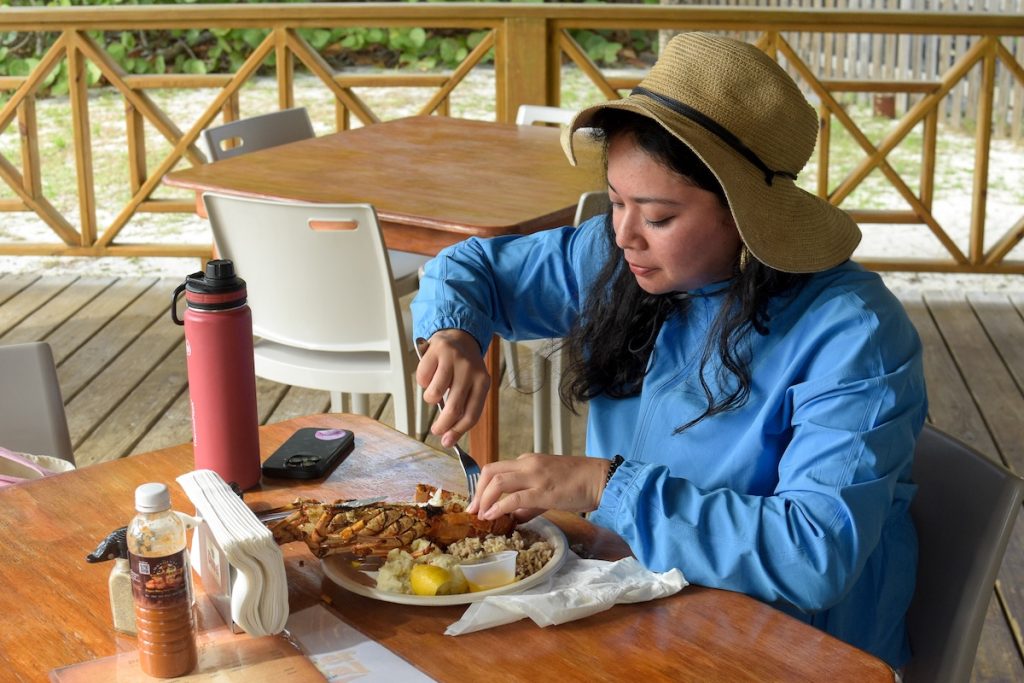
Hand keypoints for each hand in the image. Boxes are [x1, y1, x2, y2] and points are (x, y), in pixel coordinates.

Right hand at [416, 329, 489, 447]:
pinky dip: (423, 382)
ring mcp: (453, 360)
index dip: (458, 431)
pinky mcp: (436, 352)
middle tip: (436, 430)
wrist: (459, 336)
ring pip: (434, 394)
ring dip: (431, 399)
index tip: (447, 441)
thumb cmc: (464, 368)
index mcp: (483, 382)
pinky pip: (422, 379)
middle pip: (454, 408)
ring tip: (435, 392)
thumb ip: (464, 407)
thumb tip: (448, 437)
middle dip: (442, 425)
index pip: (472, 414)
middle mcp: (470, 370)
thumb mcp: (472, 385)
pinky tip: (431, 374)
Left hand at [466, 453, 609, 522]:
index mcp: (527, 461)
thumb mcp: (547, 488)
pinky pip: (514, 497)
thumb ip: (528, 503)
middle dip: (477, 491)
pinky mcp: (543, 491)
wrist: (600, 479)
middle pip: (490, 471)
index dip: (481, 486)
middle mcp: (527, 464)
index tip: (477, 503)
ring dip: (484, 499)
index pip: (495, 469)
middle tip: (473, 510)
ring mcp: (535, 476)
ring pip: (498, 481)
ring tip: (481, 515)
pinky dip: (500, 507)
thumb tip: (513, 517)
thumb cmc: (578, 483)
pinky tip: (493, 516)